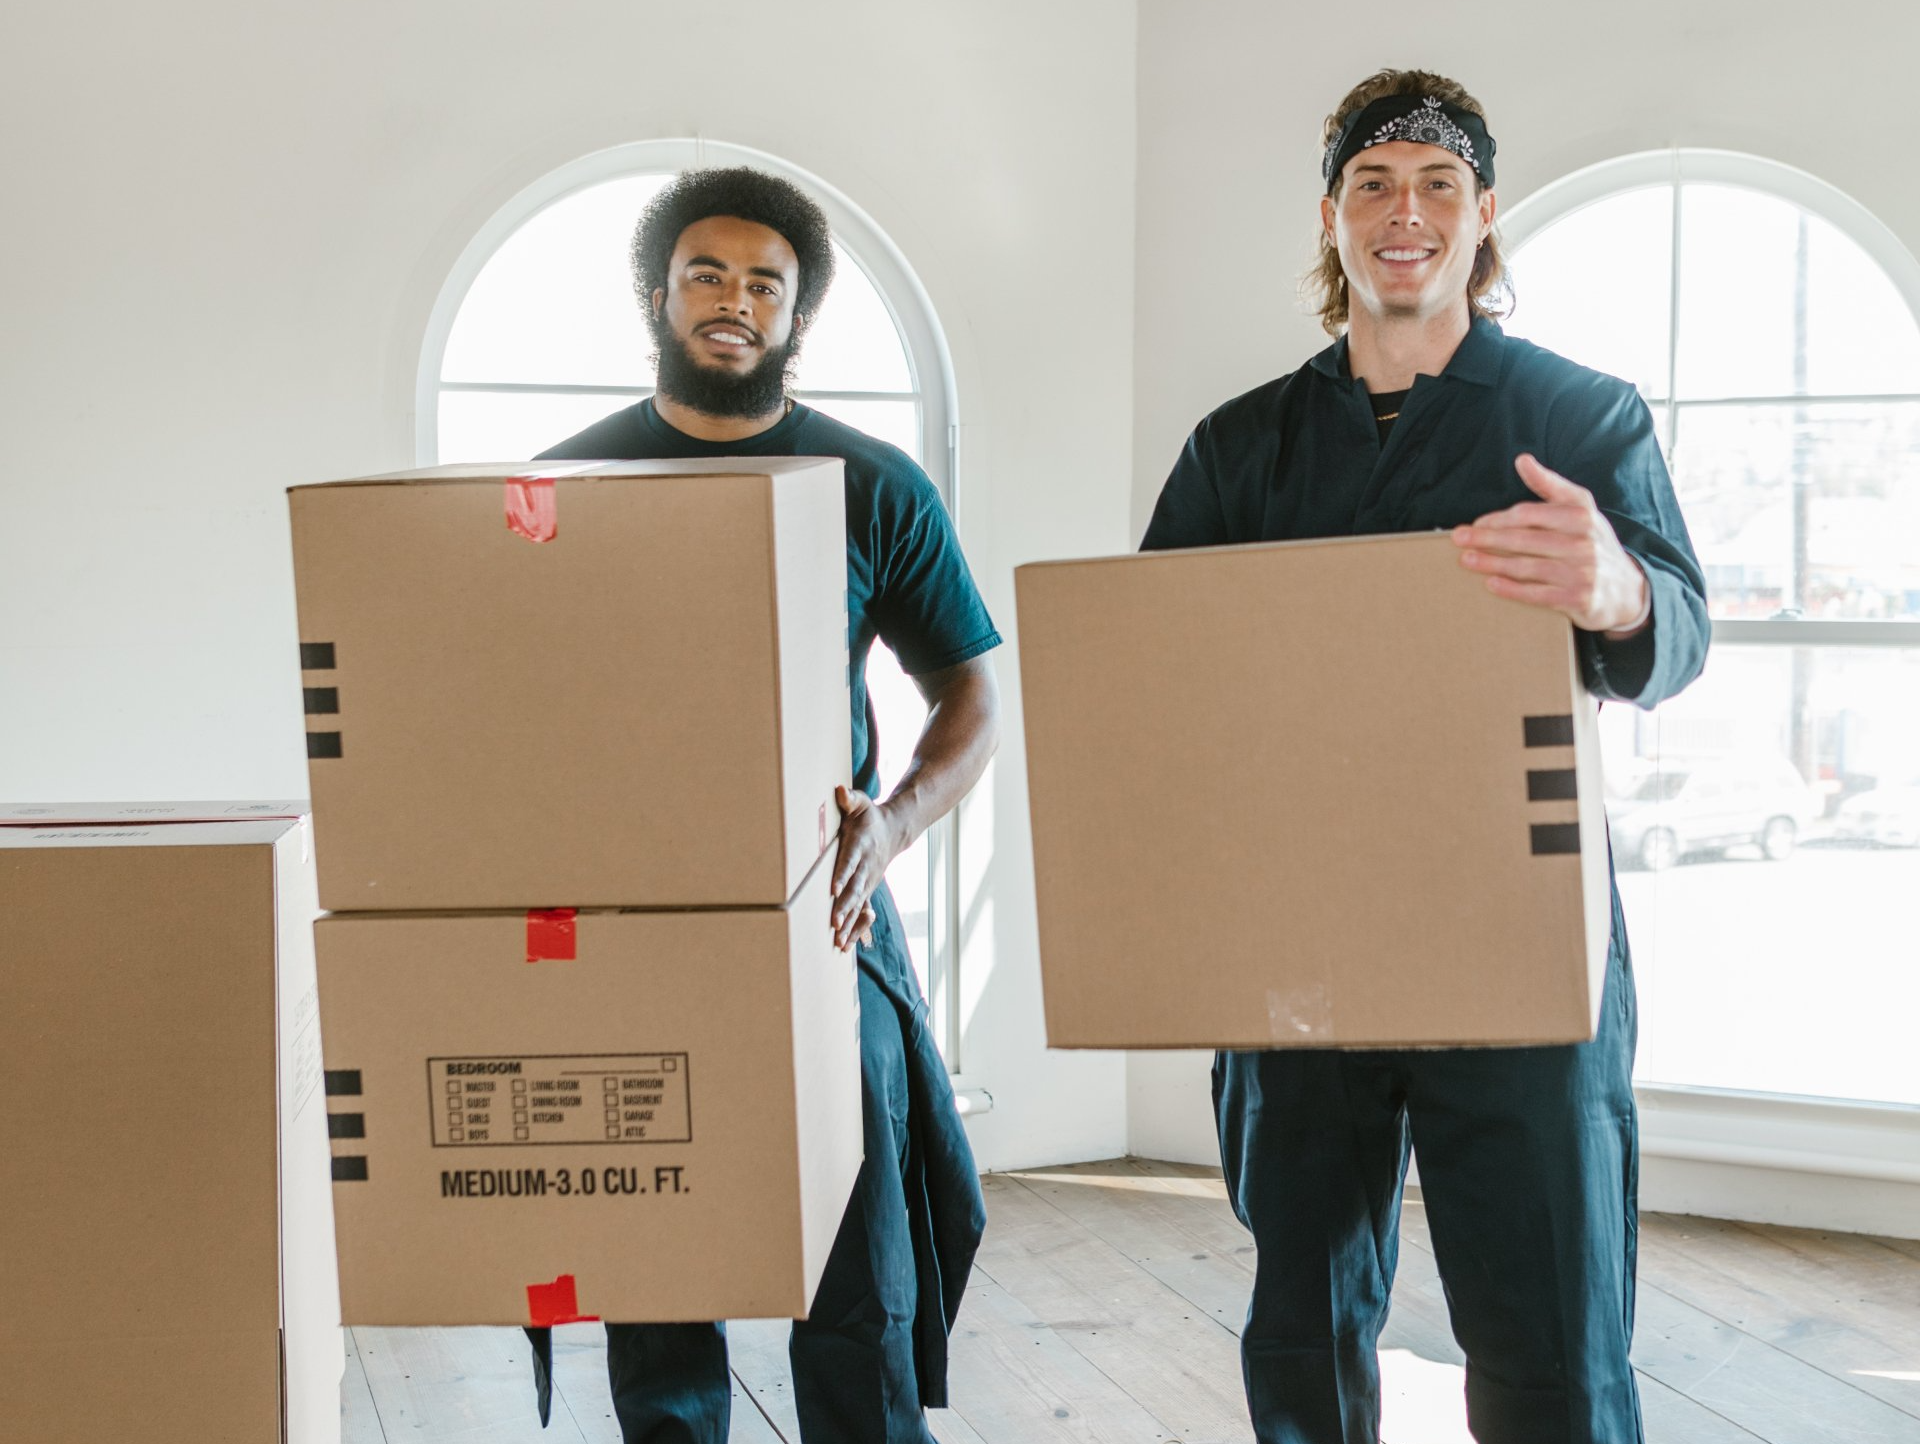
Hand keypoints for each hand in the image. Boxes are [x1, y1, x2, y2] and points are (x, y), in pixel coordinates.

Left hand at [830, 785, 899, 951]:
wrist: (895, 831)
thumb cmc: (870, 816)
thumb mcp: (862, 803)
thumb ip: (851, 798)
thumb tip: (840, 791)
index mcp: (862, 845)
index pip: (851, 861)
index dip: (843, 874)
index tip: (833, 889)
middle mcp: (867, 866)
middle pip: (856, 888)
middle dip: (845, 906)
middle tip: (834, 922)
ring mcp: (868, 881)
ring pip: (858, 905)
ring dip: (849, 923)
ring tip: (838, 942)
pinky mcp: (867, 890)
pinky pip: (860, 911)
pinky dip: (853, 929)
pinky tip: (843, 946)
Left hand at [1453, 453, 1651, 636]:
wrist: (1627, 590)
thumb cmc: (1593, 544)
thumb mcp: (1580, 509)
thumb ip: (1550, 485)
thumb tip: (1522, 460)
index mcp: (1581, 515)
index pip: (1531, 514)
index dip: (1500, 518)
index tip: (1476, 523)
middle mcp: (1583, 542)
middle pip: (1525, 539)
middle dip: (1487, 538)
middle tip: (1459, 538)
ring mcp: (1582, 571)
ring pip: (1528, 566)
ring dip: (1493, 563)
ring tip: (1467, 560)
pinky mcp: (1579, 598)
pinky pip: (1539, 594)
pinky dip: (1513, 589)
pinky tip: (1491, 584)